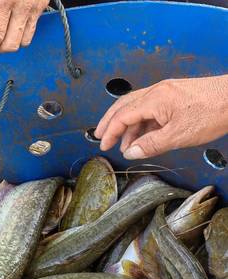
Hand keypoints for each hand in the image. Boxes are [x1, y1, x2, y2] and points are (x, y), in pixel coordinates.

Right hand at [95, 75, 227, 159]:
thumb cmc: (212, 112)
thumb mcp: (177, 136)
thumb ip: (150, 145)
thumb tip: (130, 152)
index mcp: (153, 100)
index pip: (122, 116)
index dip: (110, 132)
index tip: (103, 144)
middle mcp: (155, 92)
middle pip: (123, 106)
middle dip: (109, 122)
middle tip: (100, 136)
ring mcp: (164, 92)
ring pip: (135, 107)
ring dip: (126, 125)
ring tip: (124, 143)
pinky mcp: (173, 96)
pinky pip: (149, 108)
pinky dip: (141, 122)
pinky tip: (142, 135)